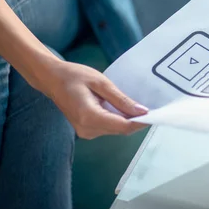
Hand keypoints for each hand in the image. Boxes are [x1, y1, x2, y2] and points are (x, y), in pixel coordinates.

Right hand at [33, 59, 147, 138]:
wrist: (51, 79)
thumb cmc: (74, 76)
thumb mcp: (101, 82)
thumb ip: (121, 99)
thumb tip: (142, 111)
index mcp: (90, 117)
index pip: (123, 126)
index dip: (141, 122)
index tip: (156, 113)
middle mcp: (88, 129)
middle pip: (121, 130)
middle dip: (137, 120)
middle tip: (152, 107)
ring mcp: (86, 132)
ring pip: (116, 129)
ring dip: (128, 119)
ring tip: (138, 105)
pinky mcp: (86, 130)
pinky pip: (109, 127)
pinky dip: (119, 119)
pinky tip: (124, 107)